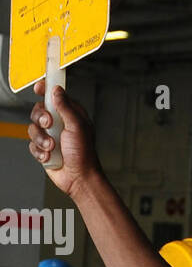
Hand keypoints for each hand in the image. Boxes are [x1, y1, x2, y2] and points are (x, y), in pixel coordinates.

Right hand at [27, 79, 100, 196]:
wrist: (79, 178)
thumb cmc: (84, 154)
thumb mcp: (77, 126)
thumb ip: (66, 107)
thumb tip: (57, 90)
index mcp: (70, 114)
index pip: (54, 96)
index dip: (45, 90)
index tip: (39, 87)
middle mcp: (59, 123)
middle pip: (38, 110)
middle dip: (41, 118)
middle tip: (49, 124)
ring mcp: (50, 136)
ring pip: (33, 128)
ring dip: (41, 139)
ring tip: (52, 147)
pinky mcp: (43, 149)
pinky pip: (32, 144)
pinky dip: (39, 151)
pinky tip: (49, 156)